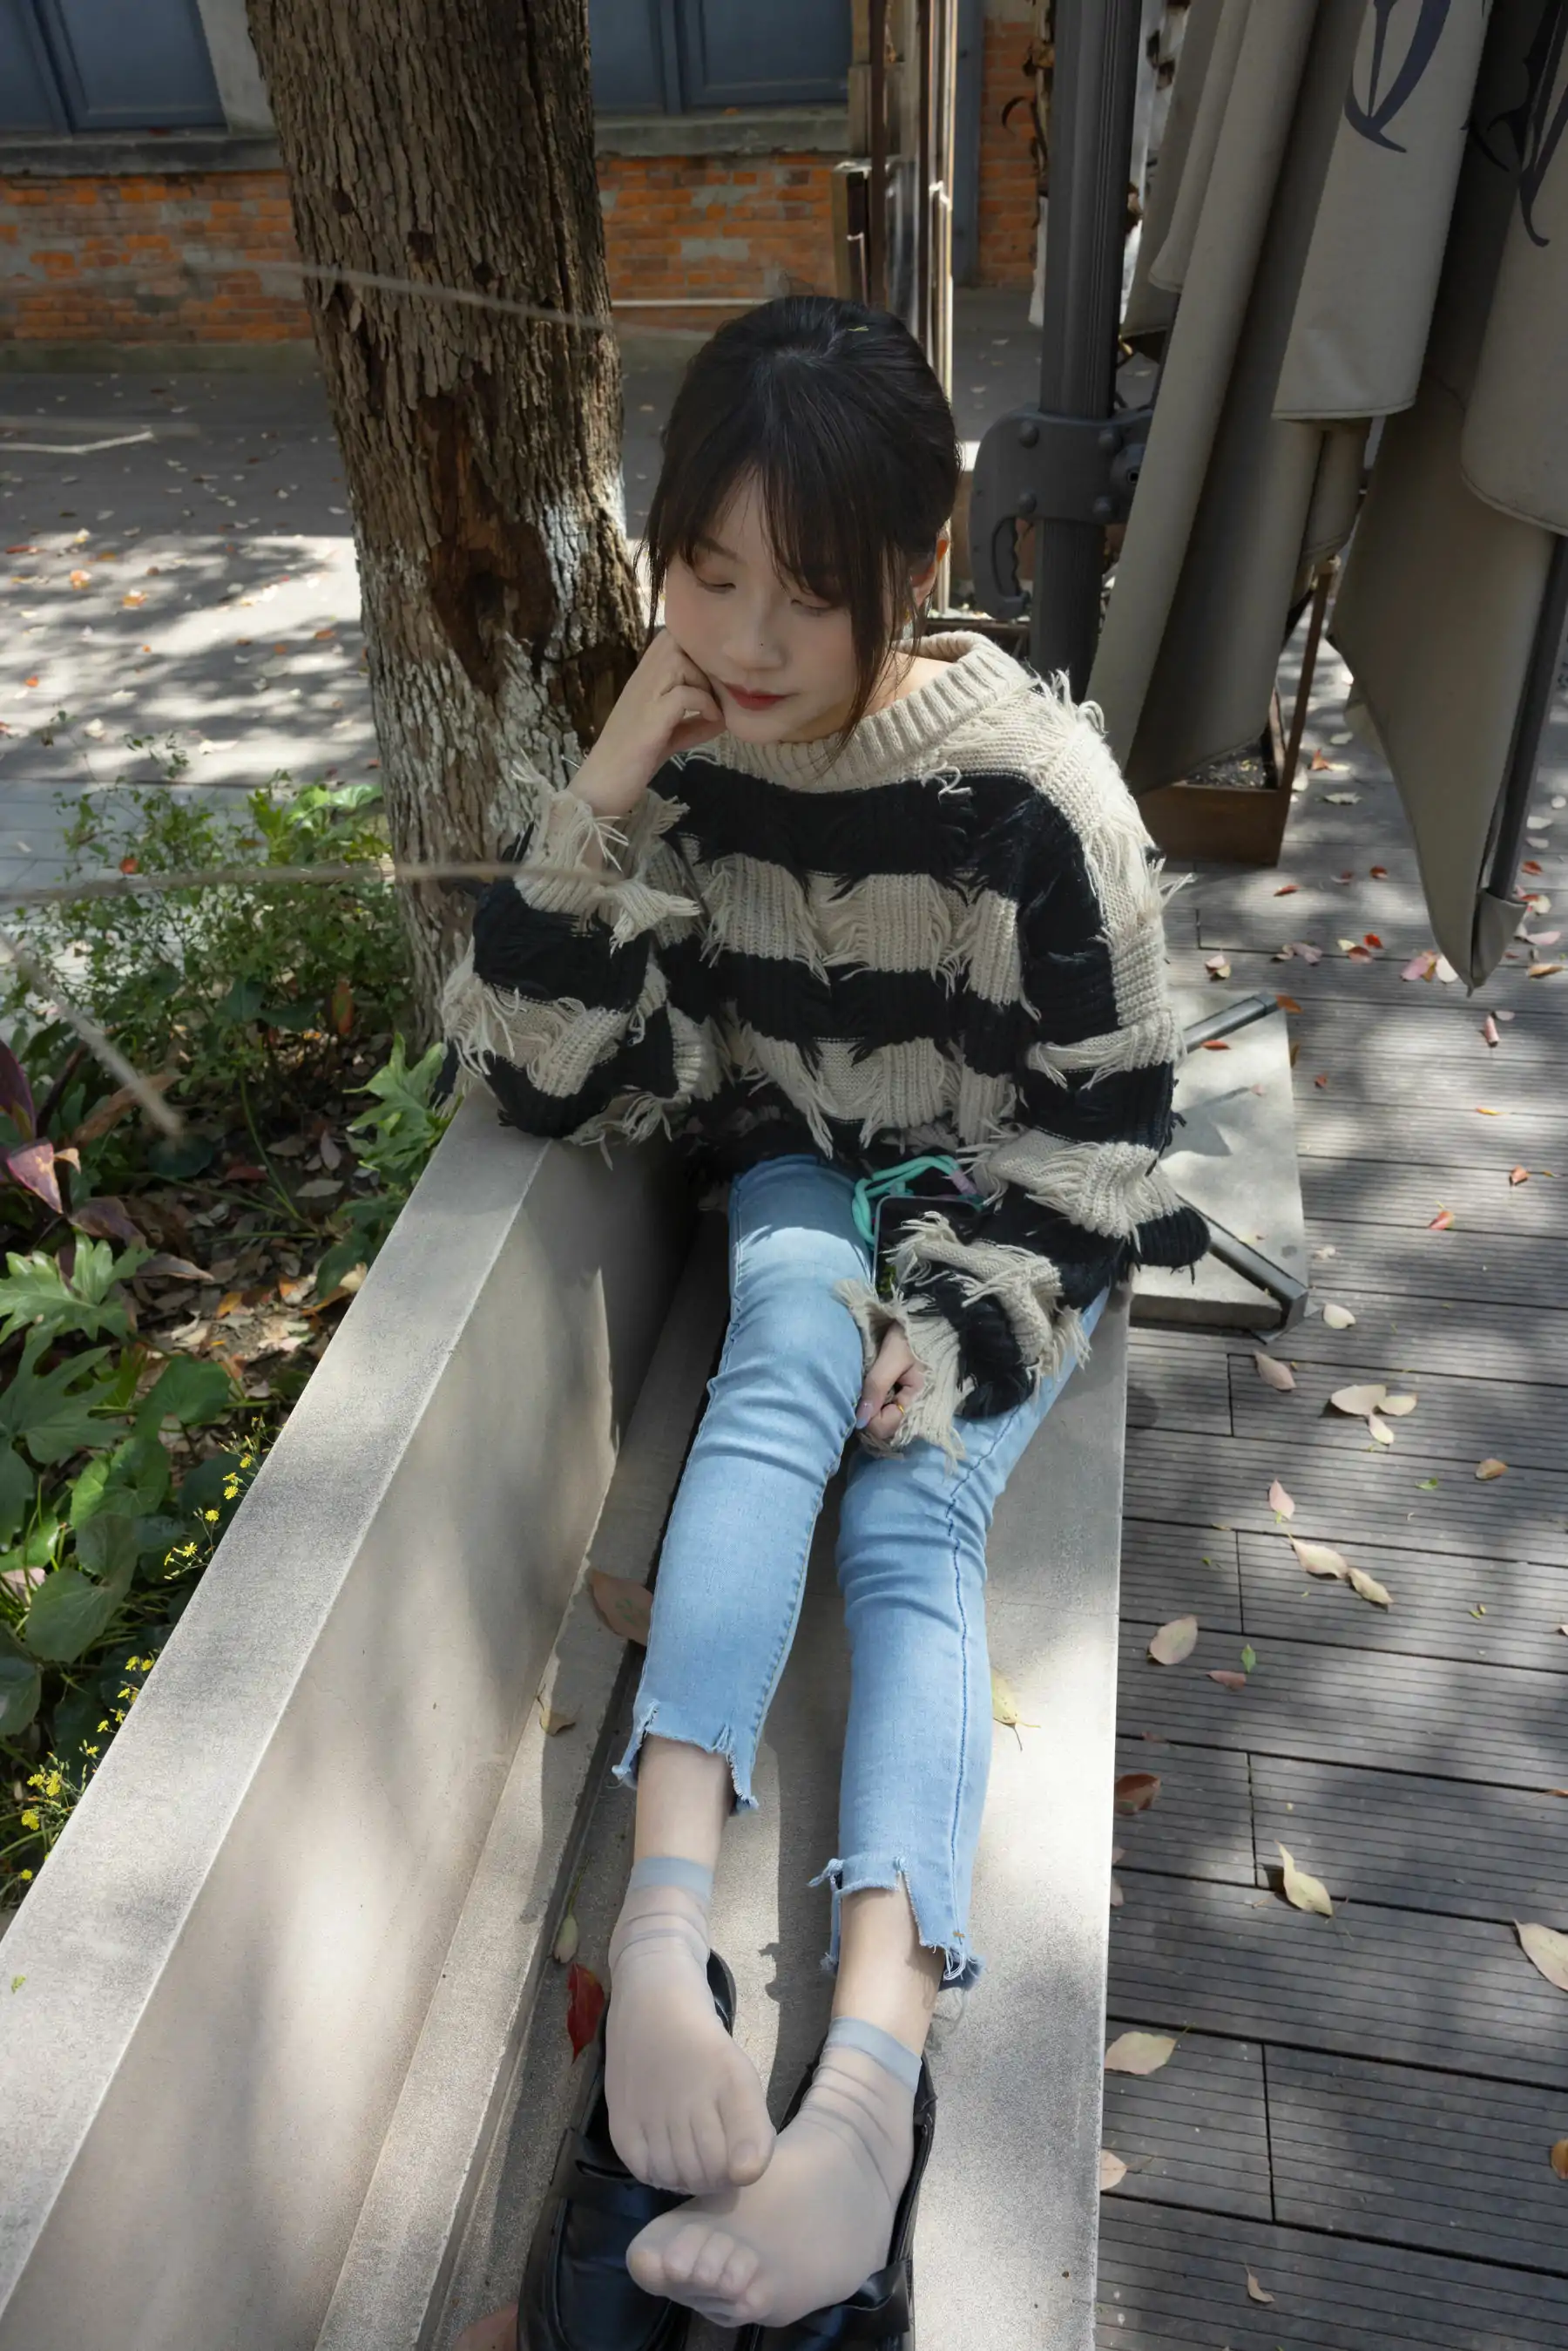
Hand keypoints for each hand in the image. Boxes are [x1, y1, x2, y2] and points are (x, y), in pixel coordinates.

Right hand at [571, 628, 723, 821]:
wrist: (603, 785)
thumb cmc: (633, 760)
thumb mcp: (669, 735)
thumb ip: (694, 722)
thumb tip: (725, 715)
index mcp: (645, 677)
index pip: (671, 636)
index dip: (698, 646)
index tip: (716, 674)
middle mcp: (642, 677)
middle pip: (677, 638)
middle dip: (704, 660)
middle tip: (717, 688)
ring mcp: (644, 695)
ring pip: (682, 661)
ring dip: (705, 683)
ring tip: (712, 707)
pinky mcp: (651, 717)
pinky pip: (686, 694)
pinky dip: (705, 705)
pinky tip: (711, 721)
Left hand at [855, 1326, 925, 1443]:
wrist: (927, 1318)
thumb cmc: (912, 1335)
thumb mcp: (892, 1357)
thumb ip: (877, 1387)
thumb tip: (860, 1420)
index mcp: (916, 1401)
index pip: (883, 1428)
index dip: (869, 1415)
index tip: (864, 1392)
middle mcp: (914, 1408)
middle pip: (882, 1427)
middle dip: (869, 1410)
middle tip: (866, 1384)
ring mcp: (909, 1403)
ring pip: (882, 1418)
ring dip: (872, 1403)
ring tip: (871, 1380)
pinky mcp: (905, 1396)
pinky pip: (885, 1408)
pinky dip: (877, 1398)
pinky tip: (876, 1381)